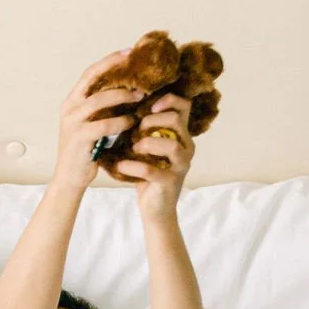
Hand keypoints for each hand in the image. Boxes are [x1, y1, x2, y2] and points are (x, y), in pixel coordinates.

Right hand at [52, 50, 143, 193]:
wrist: (70, 179)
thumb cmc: (87, 151)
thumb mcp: (94, 124)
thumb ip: (105, 108)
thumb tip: (132, 90)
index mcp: (72, 101)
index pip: (90, 73)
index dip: (109, 60)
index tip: (130, 51)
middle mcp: (69, 108)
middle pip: (93, 80)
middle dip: (117, 72)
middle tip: (141, 73)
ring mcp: (72, 122)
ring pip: (98, 100)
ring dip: (122, 96)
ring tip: (140, 96)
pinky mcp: (79, 138)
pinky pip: (103, 124)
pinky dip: (120, 121)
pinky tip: (132, 122)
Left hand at [115, 93, 194, 221]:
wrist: (156, 208)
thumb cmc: (148, 174)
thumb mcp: (147, 147)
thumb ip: (145, 129)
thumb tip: (123, 105)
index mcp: (181, 134)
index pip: (184, 106)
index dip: (167, 100)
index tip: (148, 105)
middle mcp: (186, 147)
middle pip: (176, 120)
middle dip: (151, 121)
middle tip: (136, 131)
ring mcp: (181, 165)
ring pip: (171, 145)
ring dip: (146, 143)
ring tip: (132, 148)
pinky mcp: (171, 182)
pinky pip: (152, 170)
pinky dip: (134, 166)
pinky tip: (121, 166)